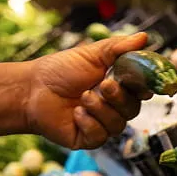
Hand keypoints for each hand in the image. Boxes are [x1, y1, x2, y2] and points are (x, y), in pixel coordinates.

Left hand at [24, 33, 149, 149]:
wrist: (32, 89)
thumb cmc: (60, 70)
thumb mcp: (91, 54)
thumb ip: (118, 47)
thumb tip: (144, 37)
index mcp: (118, 85)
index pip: (142, 89)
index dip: (144, 86)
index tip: (139, 80)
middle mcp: (113, 106)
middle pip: (133, 108)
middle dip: (119, 97)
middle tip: (104, 85)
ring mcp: (101, 124)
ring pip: (118, 124)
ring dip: (101, 109)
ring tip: (83, 97)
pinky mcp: (88, 138)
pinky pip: (100, 136)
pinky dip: (89, 123)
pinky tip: (75, 113)